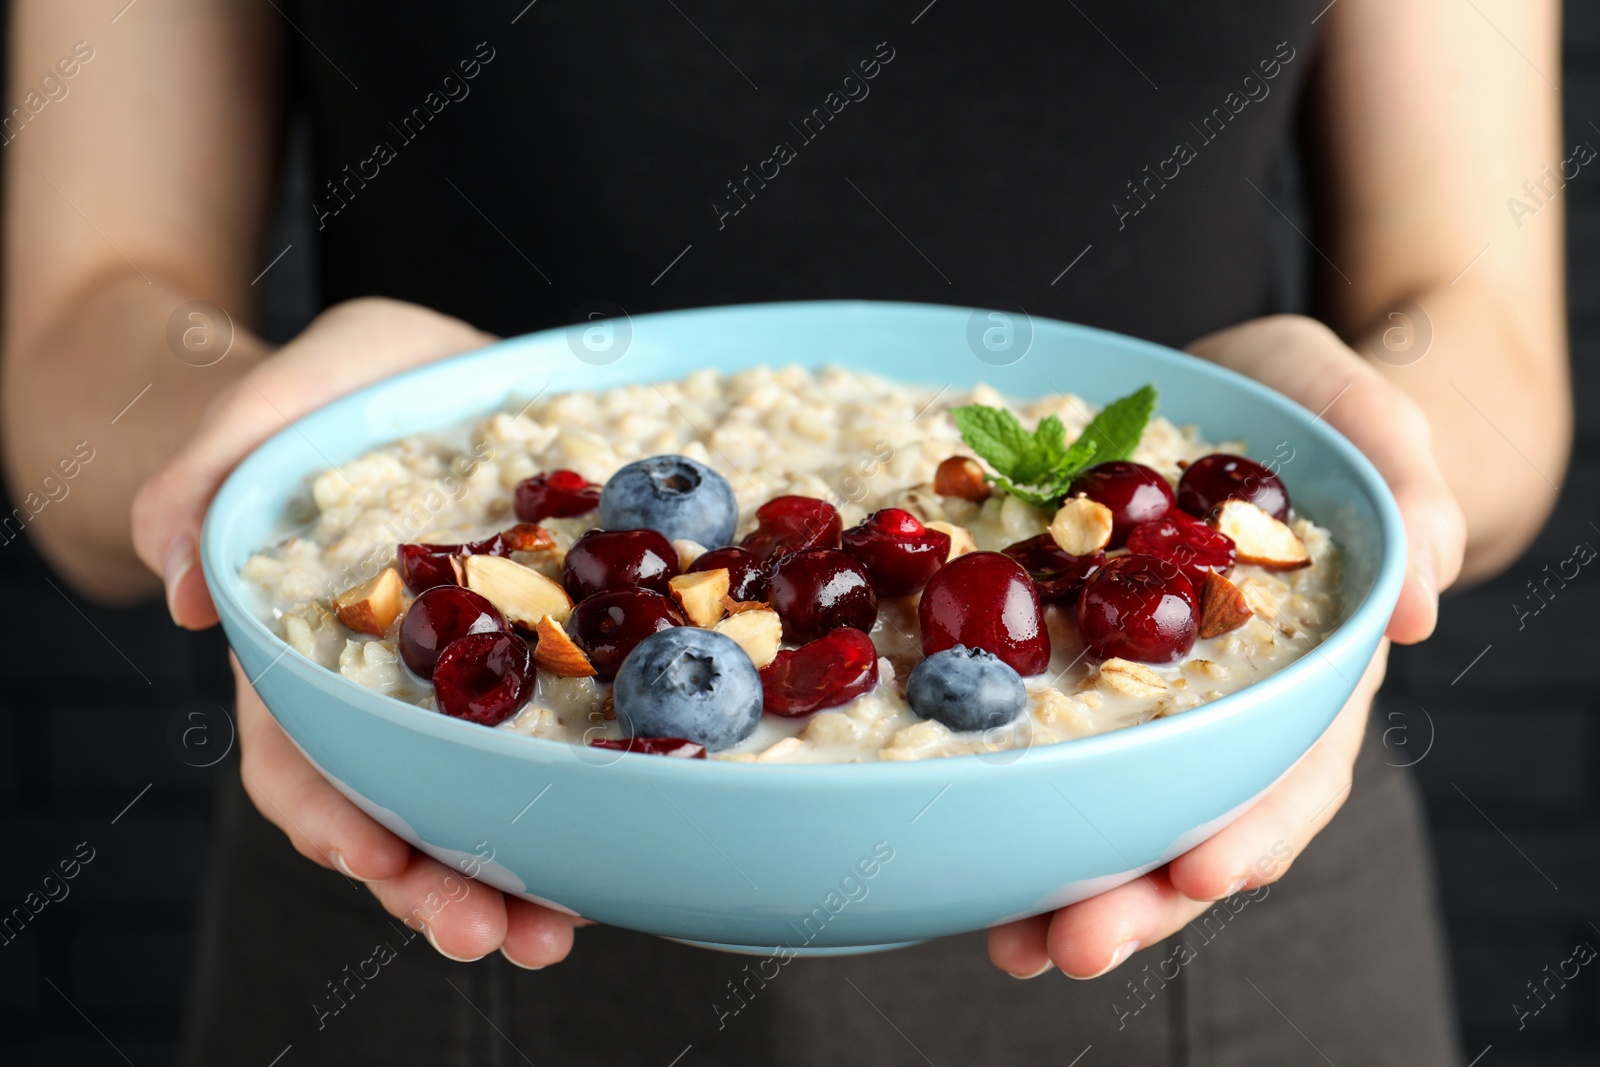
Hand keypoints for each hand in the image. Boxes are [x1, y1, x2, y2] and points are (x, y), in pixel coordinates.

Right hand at [133, 297, 581, 966]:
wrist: (439, 374)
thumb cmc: (347, 383)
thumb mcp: (284, 393)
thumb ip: (215, 468)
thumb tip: (181, 587)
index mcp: (310, 642)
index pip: (294, 750)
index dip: (324, 809)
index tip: (368, 852)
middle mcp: (384, 687)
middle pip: (389, 809)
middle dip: (429, 884)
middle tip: (487, 935)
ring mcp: (466, 690)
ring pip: (473, 809)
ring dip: (506, 885)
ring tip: (554, 935)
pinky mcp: (545, 674)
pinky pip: (554, 762)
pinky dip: (572, 818)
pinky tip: (610, 858)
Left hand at [987, 314, 1465, 978]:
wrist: (1218, 392)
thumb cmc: (1305, 402)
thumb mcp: (1361, 413)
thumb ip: (1406, 486)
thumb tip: (1422, 604)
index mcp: (1306, 660)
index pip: (1297, 763)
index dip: (1258, 824)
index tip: (1208, 870)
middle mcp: (1226, 700)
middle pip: (1198, 818)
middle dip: (1142, 893)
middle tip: (1071, 945)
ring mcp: (1146, 694)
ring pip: (1120, 808)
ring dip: (1071, 884)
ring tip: (1011, 944)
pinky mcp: (1071, 667)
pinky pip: (1049, 746)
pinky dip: (1016, 802)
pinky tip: (968, 850)